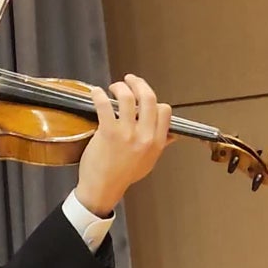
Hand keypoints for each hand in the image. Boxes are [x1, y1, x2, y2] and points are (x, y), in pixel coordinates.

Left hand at [75, 74, 171, 215]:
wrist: (102, 188)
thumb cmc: (123, 176)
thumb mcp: (149, 162)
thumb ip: (160, 145)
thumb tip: (172, 135)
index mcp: (157, 142)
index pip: (164, 111)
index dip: (154, 100)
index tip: (144, 96)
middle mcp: (145, 136)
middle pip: (149, 98)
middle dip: (139, 84)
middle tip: (130, 80)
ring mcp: (126, 134)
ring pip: (128, 97)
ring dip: (121, 86)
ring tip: (114, 86)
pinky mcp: (107, 133)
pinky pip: (105, 106)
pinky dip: (99, 95)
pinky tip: (96, 92)